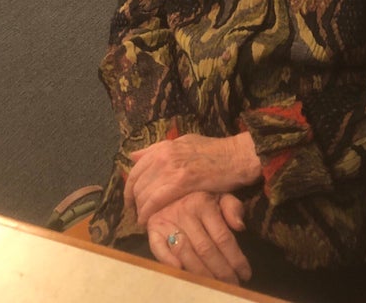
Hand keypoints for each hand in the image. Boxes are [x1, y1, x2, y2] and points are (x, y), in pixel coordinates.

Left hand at [125, 133, 260, 223]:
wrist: (236, 156)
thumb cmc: (214, 151)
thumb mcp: (184, 142)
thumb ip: (159, 149)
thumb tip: (134, 155)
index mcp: (164, 146)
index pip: (136, 168)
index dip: (130, 187)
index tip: (130, 200)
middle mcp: (164, 155)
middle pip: (137, 182)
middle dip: (133, 201)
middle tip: (135, 213)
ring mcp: (172, 167)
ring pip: (144, 192)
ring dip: (140, 209)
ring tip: (142, 220)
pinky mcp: (181, 181)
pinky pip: (156, 200)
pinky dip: (148, 212)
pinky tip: (146, 221)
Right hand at [146, 191, 251, 285]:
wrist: (167, 188)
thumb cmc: (199, 196)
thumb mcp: (219, 195)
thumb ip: (232, 207)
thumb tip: (240, 226)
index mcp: (204, 203)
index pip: (223, 237)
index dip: (236, 258)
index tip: (245, 274)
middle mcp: (185, 211)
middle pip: (206, 249)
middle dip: (221, 272)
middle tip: (232, 285)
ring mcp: (167, 220)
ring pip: (186, 253)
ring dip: (201, 274)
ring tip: (214, 286)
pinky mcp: (153, 229)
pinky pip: (159, 248)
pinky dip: (169, 262)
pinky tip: (182, 272)